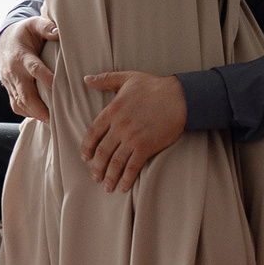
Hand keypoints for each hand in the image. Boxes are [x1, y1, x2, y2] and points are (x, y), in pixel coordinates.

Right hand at [0, 13, 56, 121]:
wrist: (4, 41)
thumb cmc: (25, 33)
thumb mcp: (33, 24)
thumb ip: (45, 27)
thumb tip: (58, 32)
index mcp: (22, 56)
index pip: (34, 69)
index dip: (46, 78)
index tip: (58, 87)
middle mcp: (14, 72)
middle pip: (24, 93)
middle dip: (38, 107)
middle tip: (53, 118)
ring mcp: (10, 83)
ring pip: (19, 103)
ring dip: (34, 114)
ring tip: (51, 122)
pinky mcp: (9, 90)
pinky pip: (15, 105)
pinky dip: (26, 113)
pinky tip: (40, 117)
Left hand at [79, 71, 186, 192]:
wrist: (179, 96)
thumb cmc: (154, 86)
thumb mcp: (127, 78)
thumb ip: (105, 79)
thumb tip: (86, 79)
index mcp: (112, 110)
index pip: (92, 132)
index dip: (86, 147)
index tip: (85, 157)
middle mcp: (119, 126)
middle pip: (102, 151)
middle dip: (97, 167)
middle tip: (95, 177)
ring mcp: (132, 138)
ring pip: (115, 162)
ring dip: (110, 176)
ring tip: (107, 186)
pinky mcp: (146, 147)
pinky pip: (132, 166)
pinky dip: (126, 178)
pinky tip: (123, 186)